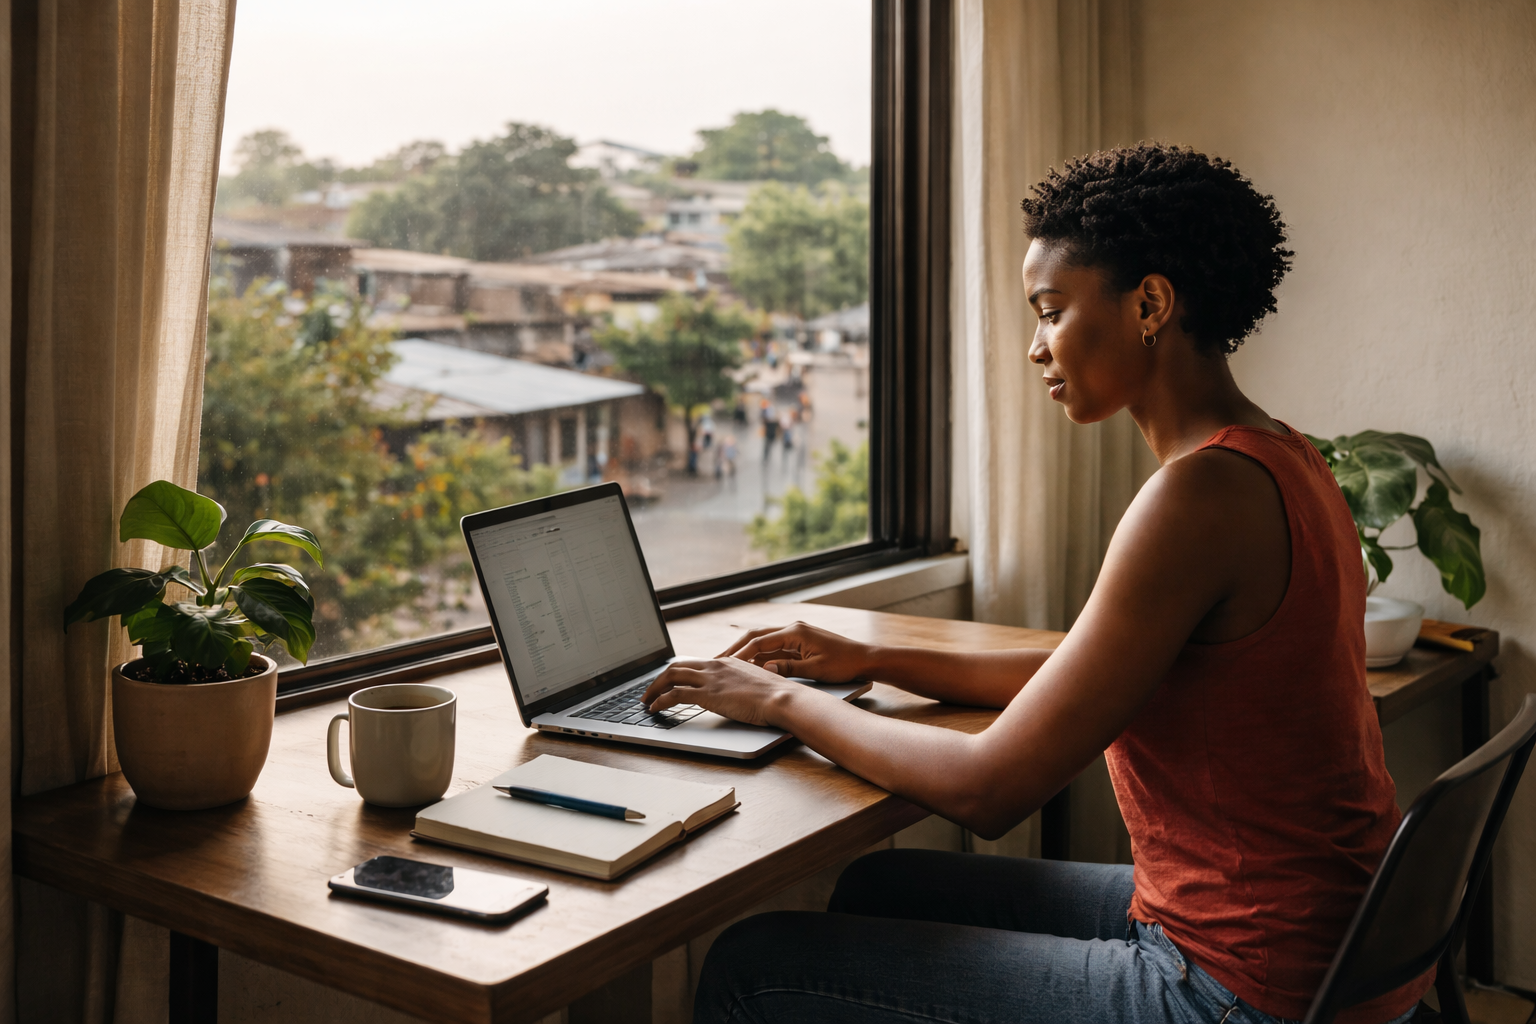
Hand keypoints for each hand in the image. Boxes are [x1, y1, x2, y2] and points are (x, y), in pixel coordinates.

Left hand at [642, 658, 802, 726]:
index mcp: (727, 662)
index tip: (670, 682)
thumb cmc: (775, 696)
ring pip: (671, 676)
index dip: (678, 673)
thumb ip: (741, 685)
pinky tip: (654, 709)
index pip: (695, 664)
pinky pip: (675, 694)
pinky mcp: (707, 694)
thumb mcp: (756, 684)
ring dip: (654, 688)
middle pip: (678, 666)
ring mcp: (710, 679)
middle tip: (650, 690)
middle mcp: (715, 666)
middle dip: (660, 678)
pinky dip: (660, 700)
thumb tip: (737, 694)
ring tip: (646, 700)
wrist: (781, 698)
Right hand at [718, 621, 872, 681]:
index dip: (740, 653)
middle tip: (716, 661)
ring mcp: (796, 635)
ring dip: (746, 652)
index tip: (724, 664)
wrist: (866, 659)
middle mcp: (793, 629)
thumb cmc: (845, 664)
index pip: (759, 641)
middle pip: (756, 636)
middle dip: (736, 648)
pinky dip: (760, 657)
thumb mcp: (816, 670)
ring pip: (763, 642)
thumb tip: (764, 670)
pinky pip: (774, 648)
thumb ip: (789, 669)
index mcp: (795, 632)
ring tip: (727, 665)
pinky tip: (750, 668)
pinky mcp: (800, 643)